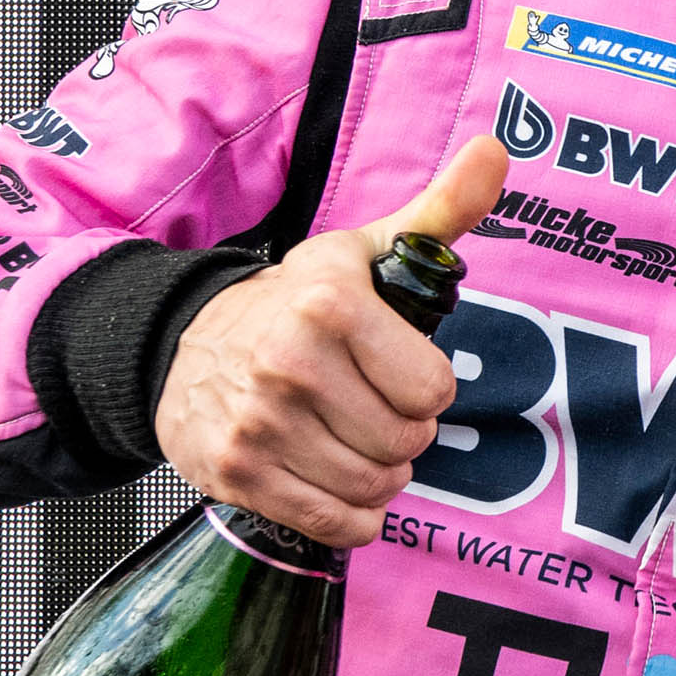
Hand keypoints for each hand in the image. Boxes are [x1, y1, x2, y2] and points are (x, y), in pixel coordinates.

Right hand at [152, 137, 507, 545]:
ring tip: (350, 438)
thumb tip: (496, 150)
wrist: (180, 347)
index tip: (396, 369)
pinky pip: (336, 525)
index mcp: (328, 303)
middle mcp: (289, 362)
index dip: (424, 386)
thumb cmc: (294, 302)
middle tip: (370, 407)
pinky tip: (331, 478)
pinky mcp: (238, 474)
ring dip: (377, 474)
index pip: (433, 390)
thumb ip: (439, 211)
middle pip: (407, 443)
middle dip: (402, 433)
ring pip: (374, 488)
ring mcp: (259, 423)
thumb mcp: (363, 251)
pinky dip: (350, 516)